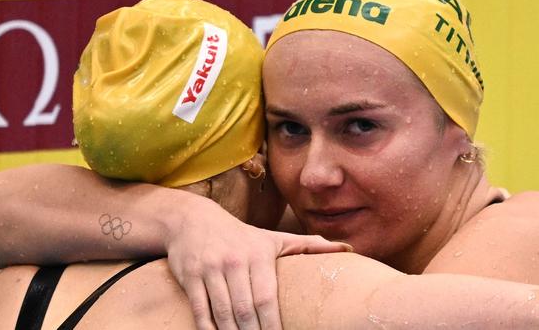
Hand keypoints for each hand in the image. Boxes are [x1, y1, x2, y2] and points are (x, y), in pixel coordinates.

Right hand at [164, 199, 351, 329]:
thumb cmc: (241, 236)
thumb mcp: (274, 238)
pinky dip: (207, 328)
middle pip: (245, 310)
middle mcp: (235, 261)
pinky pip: (199, 309)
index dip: (273, 326)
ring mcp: (211, 268)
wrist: (194, 219)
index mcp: (259, 254)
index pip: (268, 299)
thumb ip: (308, 246)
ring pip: (222, 313)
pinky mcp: (190, 275)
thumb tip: (348, 249)